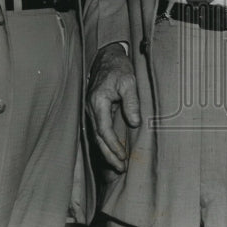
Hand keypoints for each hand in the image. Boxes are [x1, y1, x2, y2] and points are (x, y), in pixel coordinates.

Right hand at [86, 43, 140, 172]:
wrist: (107, 58)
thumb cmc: (118, 68)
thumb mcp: (129, 81)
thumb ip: (131, 102)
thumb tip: (135, 123)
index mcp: (97, 102)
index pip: (104, 130)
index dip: (113, 145)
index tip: (123, 156)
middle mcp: (91, 109)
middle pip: (98, 138)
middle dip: (109, 155)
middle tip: (120, 168)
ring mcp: (92, 111)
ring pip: (97, 136)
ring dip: (107, 152)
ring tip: (118, 166)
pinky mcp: (96, 111)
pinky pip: (99, 131)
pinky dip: (105, 143)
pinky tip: (113, 152)